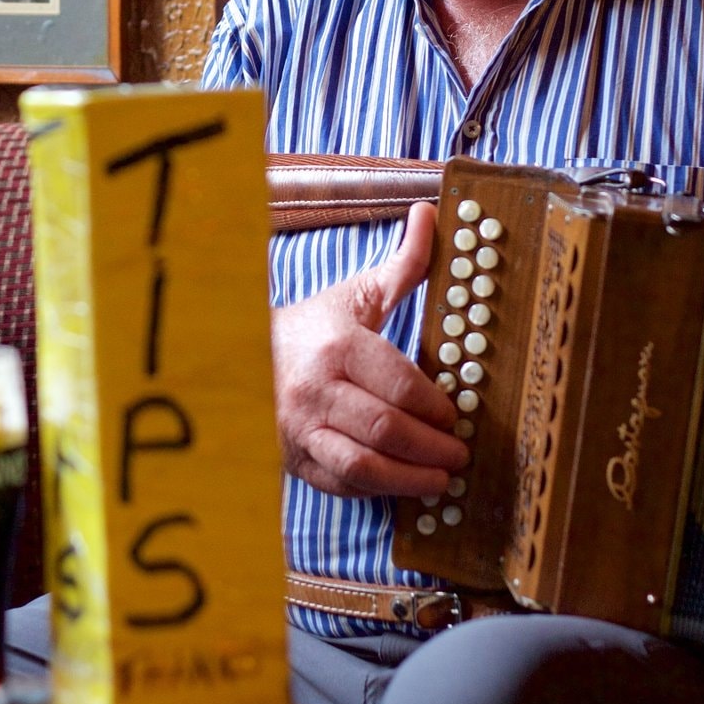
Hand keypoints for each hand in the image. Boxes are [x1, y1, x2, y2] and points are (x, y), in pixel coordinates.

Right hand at [272, 203, 468, 497]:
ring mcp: (302, 429)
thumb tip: (431, 213)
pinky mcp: (296, 458)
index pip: (397, 385)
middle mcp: (315, 390)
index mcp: (338, 347)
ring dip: (409, 478)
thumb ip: (404, 264)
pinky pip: (341, 484)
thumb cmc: (312, 329)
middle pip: (384, 429)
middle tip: (459, 453)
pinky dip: (377, 490)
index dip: (434, 407)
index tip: (456, 415)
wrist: (244, 357)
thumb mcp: (357, 295)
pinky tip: (402, 485)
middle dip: (430, 447)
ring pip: (362, 466)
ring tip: (440, 479)